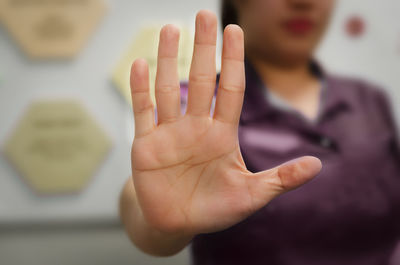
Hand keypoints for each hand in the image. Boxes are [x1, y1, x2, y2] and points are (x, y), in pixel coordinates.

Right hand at [129, 10, 321, 237]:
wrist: (177, 223)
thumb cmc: (214, 209)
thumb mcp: (252, 196)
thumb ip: (281, 179)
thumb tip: (317, 164)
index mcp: (222, 135)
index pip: (230, 89)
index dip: (233, 60)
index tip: (234, 31)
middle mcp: (196, 127)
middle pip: (200, 79)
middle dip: (202, 48)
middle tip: (204, 15)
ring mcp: (169, 133)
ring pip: (168, 88)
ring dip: (167, 59)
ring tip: (170, 28)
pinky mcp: (146, 144)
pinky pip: (143, 111)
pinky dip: (139, 88)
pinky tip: (139, 64)